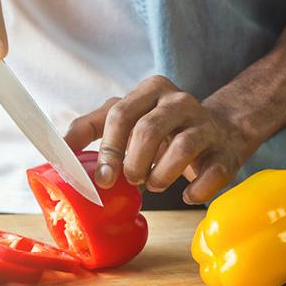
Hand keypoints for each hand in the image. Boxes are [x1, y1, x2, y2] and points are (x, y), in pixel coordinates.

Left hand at [65, 75, 257, 203]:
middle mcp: (180, 101)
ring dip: (161, 176)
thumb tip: (59, 151)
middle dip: (133, 163)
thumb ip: (93, 127)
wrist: (220, 131)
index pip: (120, 114)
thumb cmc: (165, 129)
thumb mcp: (129, 117)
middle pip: (149, 130)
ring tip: (154, 184)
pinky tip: (185, 194)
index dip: (108, 149)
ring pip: (182, 148)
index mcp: (152, 90)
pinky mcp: (226, 152)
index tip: (101, 179)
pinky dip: (195, 190)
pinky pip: (211, 173)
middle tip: (131, 180)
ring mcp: (206, 125)